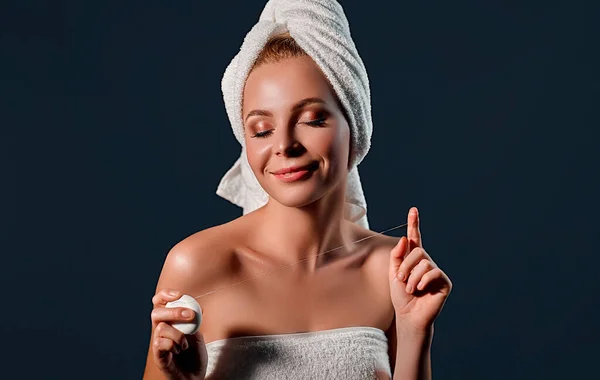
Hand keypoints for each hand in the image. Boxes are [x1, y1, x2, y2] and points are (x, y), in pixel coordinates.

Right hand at [150, 289, 207, 379]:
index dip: (165, 295)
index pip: (159, 302)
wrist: (196, 376)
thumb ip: (193, 320)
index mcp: (168, 321)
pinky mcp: (158, 356)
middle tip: (190, 315)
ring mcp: (158, 343)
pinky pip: (160, 343)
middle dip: (173, 311)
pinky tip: (179, 352)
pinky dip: (173, 345)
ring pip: (161, 328)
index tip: (179, 294)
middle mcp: (160, 330)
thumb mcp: (197, 332)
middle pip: (156, 313)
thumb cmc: (195, 354)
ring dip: (178, 334)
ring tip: (185, 345)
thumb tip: (194, 306)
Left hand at [388, 207, 451, 333]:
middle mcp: (426, 262)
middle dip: (406, 266)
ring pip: (424, 262)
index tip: (413, 210)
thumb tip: (406, 239)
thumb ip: (397, 256)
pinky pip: (433, 272)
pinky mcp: (444, 281)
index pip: (415, 238)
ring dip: (412, 277)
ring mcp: (436, 271)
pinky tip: (421, 290)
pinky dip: (423, 281)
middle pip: (417, 251)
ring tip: (411, 289)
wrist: (408, 315)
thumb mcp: (393, 274)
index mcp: (413, 259)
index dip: (414, 224)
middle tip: (402, 281)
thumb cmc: (401, 296)